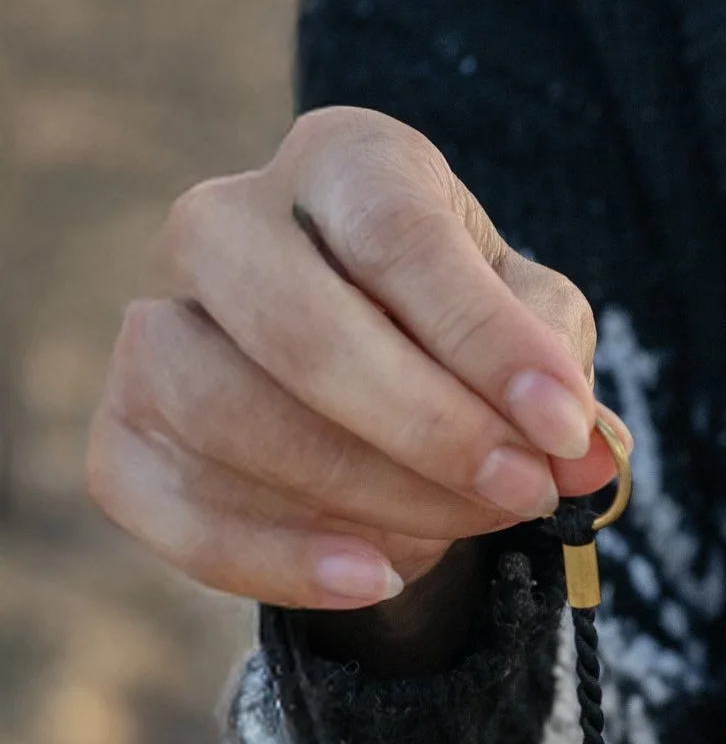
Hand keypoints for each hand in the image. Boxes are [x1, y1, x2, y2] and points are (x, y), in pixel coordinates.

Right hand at [90, 109, 613, 610]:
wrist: (374, 388)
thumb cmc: (460, 333)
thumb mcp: (534, 326)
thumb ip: (556, 370)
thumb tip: (586, 453)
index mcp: (339, 162)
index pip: (395, 237)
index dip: (483, 340)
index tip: (562, 430)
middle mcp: (220, 222)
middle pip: (296, 326)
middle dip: (424, 429)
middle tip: (522, 492)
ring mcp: (151, 323)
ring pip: (223, 413)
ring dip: (361, 492)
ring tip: (464, 529)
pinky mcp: (120, 430)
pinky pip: (166, 504)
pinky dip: (271, 558)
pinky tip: (370, 580)